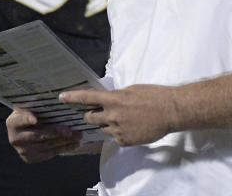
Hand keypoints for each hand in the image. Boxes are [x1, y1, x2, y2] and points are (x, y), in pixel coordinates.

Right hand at [6, 108, 82, 162]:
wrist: (28, 129)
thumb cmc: (34, 113)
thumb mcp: (33, 107)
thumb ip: (40, 104)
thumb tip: (61, 93)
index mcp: (13, 122)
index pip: (19, 120)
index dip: (26, 118)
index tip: (35, 119)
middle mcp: (15, 138)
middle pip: (37, 135)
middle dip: (55, 132)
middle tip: (70, 130)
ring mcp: (22, 150)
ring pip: (46, 145)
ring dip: (64, 141)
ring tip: (78, 135)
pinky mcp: (31, 158)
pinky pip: (50, 153)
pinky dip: (64, 148)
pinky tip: (75, 143)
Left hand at [60, 84, 178, 146]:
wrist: (170, 111)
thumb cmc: (153, 96)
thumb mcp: (131, 90)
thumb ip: (116, 96)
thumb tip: (107, 100)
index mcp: (114, 99)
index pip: (86, 98)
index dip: (71, 97)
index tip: (61, 97)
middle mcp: (112, 115)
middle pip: (89, 118)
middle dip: (91, 115)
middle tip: (98, 112)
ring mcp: (118, 130)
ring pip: (103, 129)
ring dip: (107, 124)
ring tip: (124, 119)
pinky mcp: (125, 141)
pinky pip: (115, 138)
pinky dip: (120, 133)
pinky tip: (132, 127)